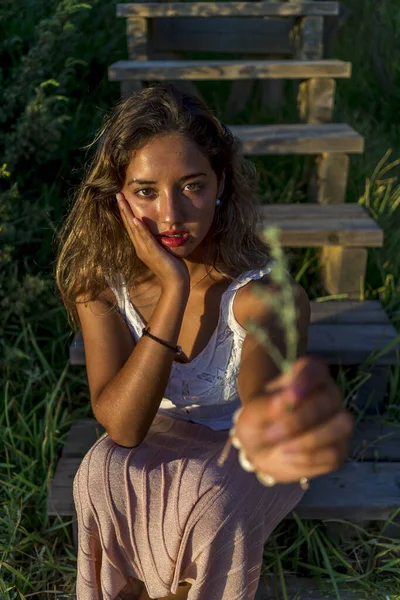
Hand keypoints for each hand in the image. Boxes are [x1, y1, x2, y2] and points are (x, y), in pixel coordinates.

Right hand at [116, 192, 189, 289]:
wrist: (175, 283)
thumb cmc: (172, 268)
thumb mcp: (164, 250)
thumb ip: (159, 241)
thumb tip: (160, 231)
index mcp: (142, 246)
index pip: (132, 226)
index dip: (127, 212)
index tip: (122, 200)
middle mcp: (140, 247)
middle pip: (129, 225)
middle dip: (123, 209)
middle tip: (118, 194)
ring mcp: (145, 250)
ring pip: (134, 229)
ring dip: (127, 214)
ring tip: (122, 200)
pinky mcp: (153, 253)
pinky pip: (146, 238)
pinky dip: (140, 229)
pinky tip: (135, 219)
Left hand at [233, 357, 354, 484]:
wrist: (262, 449)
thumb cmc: (259, 422)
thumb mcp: (251, 413)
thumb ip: (265, 405)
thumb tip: (285, 400)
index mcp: (306, 376)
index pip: (316, 370)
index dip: (307, 381)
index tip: (291, 395)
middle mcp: (328, 395)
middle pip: (331, 399)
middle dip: (301, 419)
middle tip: (272, 432)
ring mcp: (337, 421)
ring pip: (342, 425)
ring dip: (312, 440)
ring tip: (283, 449)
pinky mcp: (340, 448)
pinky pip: (336, 452)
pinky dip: (311, 459)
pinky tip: (290, 458)